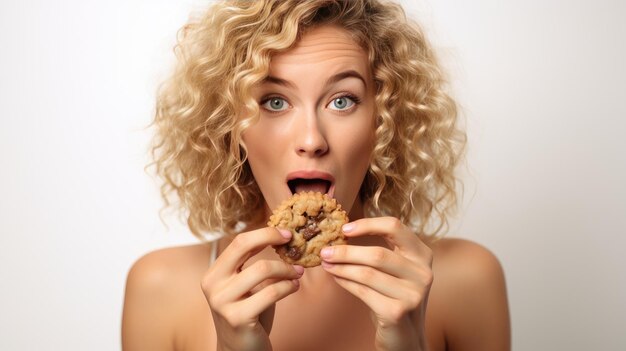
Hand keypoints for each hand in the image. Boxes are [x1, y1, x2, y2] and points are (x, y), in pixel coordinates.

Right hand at [201, 228, 303, 350]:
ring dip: (286, 269)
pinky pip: (271, 293)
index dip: (264, 233)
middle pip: (244, 246)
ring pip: (262, 269)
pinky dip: (288, 287)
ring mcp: (223, 301)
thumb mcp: (247, 286)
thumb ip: (255, 264)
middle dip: (271, 238)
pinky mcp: (238, 318)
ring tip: (297, 273)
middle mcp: (213, 285)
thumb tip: (281, 239)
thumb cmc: (248, 314)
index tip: (285, 233)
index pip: (239, 241)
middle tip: (293, 242)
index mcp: (214, 273)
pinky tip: (294, 287)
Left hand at [320, 217, 432, 350]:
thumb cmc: (394, 297)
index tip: (344, 229)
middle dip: (346, 252)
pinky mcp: (398, 312)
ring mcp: (412, 294)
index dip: (368, 224)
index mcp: (422, 255)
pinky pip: (363, 292)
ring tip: (327, 265)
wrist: (405, 337)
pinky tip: (336, 278)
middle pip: (377, 254)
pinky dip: (345, 283)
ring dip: (341, 268)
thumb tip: (340, 237)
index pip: (395, 227)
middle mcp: (423, 273)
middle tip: (325, 251)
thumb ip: (379, 252)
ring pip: (367, 273)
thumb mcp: (395, 271)